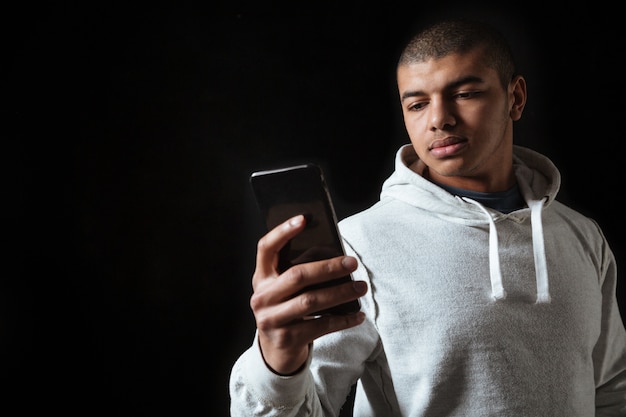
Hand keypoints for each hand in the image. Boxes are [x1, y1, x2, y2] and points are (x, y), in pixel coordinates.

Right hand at [251, 214, 366, 374]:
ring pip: (311, 301)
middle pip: (297, 275)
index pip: (266, 248)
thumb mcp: (284, 289)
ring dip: (341, 293)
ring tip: (361, 287)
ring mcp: (272, 319)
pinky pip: (321, 326)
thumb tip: (334, 255)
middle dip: (329, 267)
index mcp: (261, 278)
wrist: (276, 351)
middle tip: (353, 263)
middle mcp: (262, 297)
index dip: (282, 232)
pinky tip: (358, 315)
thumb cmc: (287, 309)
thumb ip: (299, 272)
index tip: (304, 218)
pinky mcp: (287, 338)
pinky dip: (343, 320)